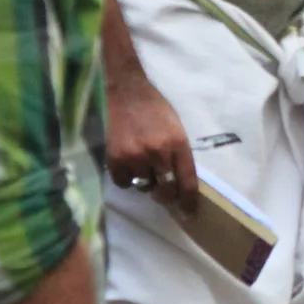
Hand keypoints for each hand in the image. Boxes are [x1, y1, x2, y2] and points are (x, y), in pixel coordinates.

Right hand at [107, 69, 198, 217]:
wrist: (124, 91)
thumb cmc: (154, 108)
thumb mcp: (176, 128)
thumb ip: (178, 153)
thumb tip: (178, 182)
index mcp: (178, 144)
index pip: (187, 181)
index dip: (188, 201)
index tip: (189, 213)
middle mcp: (158, 153)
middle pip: (166, 190)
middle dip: (166, 194)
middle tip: (163, 190)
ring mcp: (135, 157)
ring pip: (143, 186)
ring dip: (145, 181)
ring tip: (142, 163)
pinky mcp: (114, 158)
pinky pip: (123, 182)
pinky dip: (126, 177)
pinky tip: (127, 163)